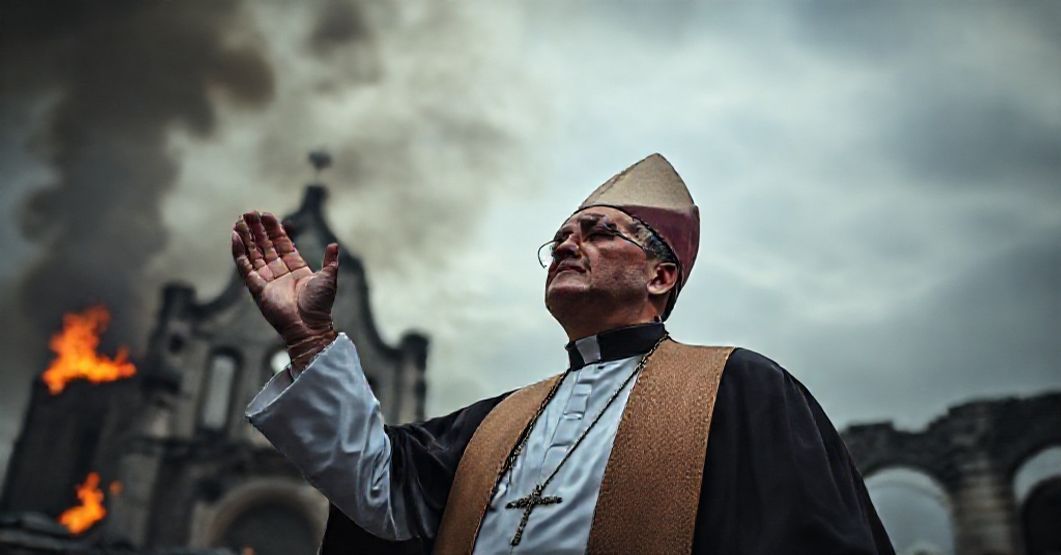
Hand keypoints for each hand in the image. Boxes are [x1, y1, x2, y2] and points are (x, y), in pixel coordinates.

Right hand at [231, 211, 337, 369]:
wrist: (309, 325)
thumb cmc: (320, 304)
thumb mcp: (328, 278)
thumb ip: (330, 261)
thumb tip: (334, 245)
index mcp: (296, 268)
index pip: (282, 244)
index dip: (274, 230)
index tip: (266, 215)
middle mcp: (279, 272)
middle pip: (265, 246)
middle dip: (258, 230)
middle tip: (249, 213)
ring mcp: (267, 280)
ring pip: (253, 253)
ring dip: (246, 237)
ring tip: (240, 220)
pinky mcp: (256, 288)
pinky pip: (245, 267)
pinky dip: (239, 252)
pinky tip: (235, 237)